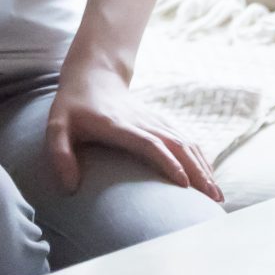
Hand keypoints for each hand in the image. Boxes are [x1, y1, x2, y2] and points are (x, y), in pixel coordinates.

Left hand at [45, 64, 222, 201]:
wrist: (93, 75)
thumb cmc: (72, 107)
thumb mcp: (56, 127)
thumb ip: (60, 155)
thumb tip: (69, 189)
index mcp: (119, 125)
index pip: (149, 143)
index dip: (167, 162)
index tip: (183, 185)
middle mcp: (143, 122)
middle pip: (177, 145)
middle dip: (197, 172)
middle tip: (212, 199)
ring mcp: (155, 121)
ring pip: (186, 143)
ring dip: (204, 168)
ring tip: (217, 195)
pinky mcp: (160, 123)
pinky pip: (186, 141)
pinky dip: (201, 158)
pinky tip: (210, 177)